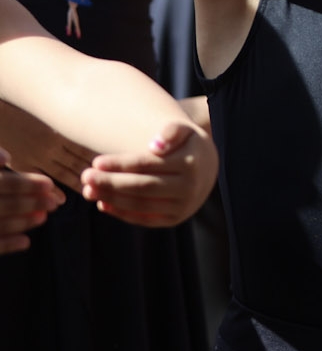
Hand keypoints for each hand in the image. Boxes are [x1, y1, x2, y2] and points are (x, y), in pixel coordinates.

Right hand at [0, 148, 60, 253]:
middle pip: (0, 204)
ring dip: (21, 223)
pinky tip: (25, 242)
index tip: (49, 184)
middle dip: (29, 203)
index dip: (24, 183)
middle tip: (53, 202)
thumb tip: (6, 158)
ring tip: (42, 218)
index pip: (0, 182)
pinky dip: (7, 245)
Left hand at [79, 122, 213, 227]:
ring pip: (140, 204)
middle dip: (110, 183)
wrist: (206, 167)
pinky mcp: (175, 219)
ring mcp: (183, 206)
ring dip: (111, 198)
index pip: (148, 164)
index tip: (96, 162)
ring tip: (88, 191)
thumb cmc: (186, 145)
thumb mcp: (184, 131)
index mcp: (190, 163)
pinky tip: (103, 203)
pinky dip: (122, 212)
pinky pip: (144, 219)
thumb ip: (172, 131)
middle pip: (142, 187)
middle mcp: (189, 187)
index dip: (120, 164)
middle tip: (85, 177)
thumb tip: (155, 146)